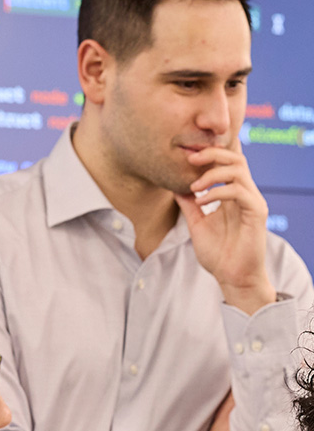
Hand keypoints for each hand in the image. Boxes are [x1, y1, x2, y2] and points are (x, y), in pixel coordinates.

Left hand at [174, 143, 275, 315]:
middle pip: (235, 157)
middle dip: (211, 153)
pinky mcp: (256, 212)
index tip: (187, 154)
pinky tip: (201, 201)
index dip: (210, 152)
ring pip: (237, 170)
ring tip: (194, 188)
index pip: (227, 162)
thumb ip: (189, 205)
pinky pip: (238, 191)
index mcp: (233, 194)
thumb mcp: (197, 225)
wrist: (232, 278)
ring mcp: (252, 201)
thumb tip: (175, 186)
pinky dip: (217, 192)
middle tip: (190, 159)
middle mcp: (245, 193)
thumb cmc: (218, 255)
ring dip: (212, 174)